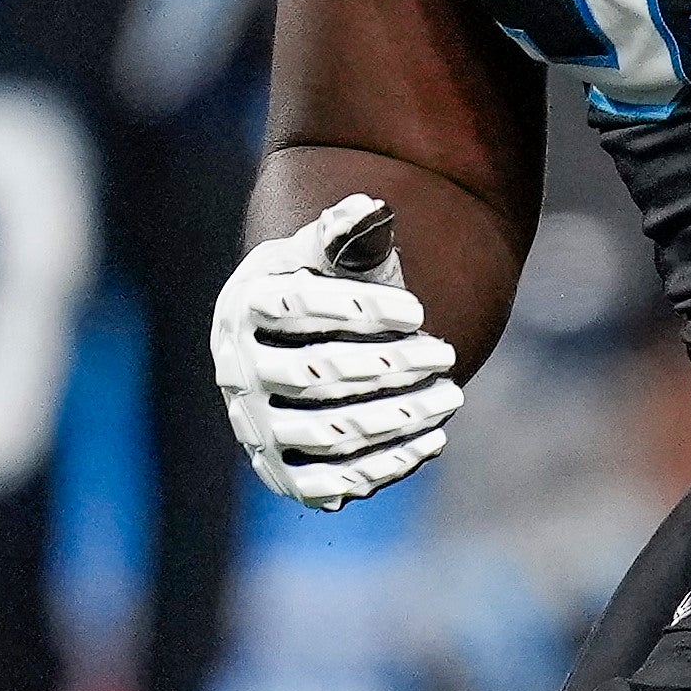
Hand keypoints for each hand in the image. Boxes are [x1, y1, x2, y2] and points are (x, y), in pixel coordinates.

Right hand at [216, 194, 460, 507]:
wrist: (293, 348)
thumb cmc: (317, 288)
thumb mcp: (322, 254)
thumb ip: (343, 232)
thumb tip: (369, 208)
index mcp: (245, 308)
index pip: (296, 308)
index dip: (360, 310)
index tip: (419, 310)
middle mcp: (239, 373)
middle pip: (317, 373)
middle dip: (391, 364)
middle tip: (446, 353)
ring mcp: (257, 428)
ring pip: (328, 431)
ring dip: (397, 417)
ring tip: (451, 395)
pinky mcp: (283, 473)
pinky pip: (332, 482)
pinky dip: (385, 465)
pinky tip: (433, 439)